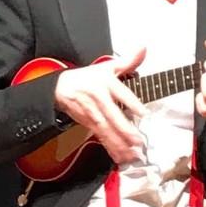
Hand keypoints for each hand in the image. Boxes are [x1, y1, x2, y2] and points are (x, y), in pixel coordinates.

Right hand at [54, 48, 146, 163]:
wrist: (61, 87)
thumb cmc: (88, 77)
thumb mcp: (107, 66)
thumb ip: (128, 61)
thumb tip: (143, 49)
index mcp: (105, 83)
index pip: (120, 93)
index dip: (131, 103)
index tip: (143, 113)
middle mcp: (99, 99)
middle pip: (112, 116)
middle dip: (125, 130)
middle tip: (138, 141)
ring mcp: (93, 114)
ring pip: (106, 130)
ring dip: (119, 144)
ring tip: (133, 154)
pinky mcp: (89, 124)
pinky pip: (101, 138)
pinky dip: (111, 148)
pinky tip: (121, 157)